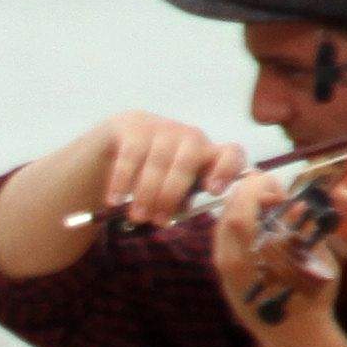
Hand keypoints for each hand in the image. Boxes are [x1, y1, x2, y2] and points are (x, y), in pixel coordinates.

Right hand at [78, 111, 250, 226]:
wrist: (115, 148)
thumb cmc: (153, 178)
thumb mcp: (171, 191)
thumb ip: (179, 201)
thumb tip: (170, 216)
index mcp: (208, 155)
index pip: (231, 154)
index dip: (225, 170)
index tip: (212, 191)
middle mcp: (191, 137)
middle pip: (188, 161)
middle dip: (171, 194)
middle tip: (156, 220)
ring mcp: (163, 128)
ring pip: (159, 160)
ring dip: (147, 192)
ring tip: (136, 216)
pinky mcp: (134, 126)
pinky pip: (131, 156)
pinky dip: (123, 180)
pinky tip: (115, 200)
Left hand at [210, 169, 341, 342]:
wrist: (296, 338)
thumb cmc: (313, 297)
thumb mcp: (316, 260)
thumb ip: (303, 229)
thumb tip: (294, 202)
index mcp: (251, 256)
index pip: (240, 209)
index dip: (254, 189)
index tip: (273, 184)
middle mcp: (230, 262)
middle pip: (226, 214)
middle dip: (247, 196)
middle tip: (271, 193)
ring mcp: (224, 271)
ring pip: (222, 228)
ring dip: (242, 211)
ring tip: (267, 209)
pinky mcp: (224, 279)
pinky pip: (224, 243)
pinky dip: (238, 228)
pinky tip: (259, 229)